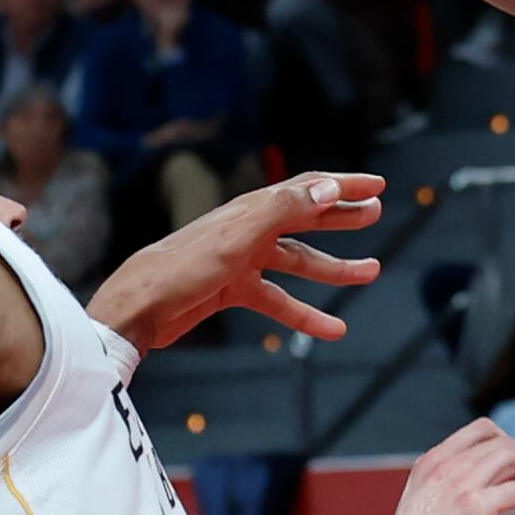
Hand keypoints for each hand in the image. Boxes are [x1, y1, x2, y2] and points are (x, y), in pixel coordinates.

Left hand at [88, 171, 384, 350]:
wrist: (137, 308)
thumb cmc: (183, 267)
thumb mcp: (239, 236)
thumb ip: (285, 209)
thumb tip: (330, 188)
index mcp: (253, 210)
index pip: (307, 189)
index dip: (343, 184)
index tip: (377, 186)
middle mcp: (249, 230)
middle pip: (306, 218)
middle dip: (342, 216)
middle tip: (376, 214)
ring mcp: (242, 261)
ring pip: (299, 262)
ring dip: (334, 268)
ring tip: (370, 271)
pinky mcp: (232, 290)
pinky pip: (279, 301)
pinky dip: (305, 314)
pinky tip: (331, 329)